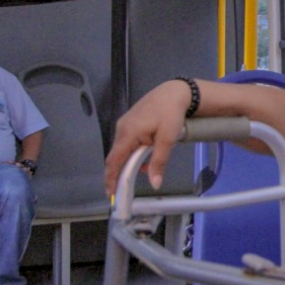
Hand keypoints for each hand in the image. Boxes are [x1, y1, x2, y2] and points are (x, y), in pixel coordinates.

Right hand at [105, 79, 192, 194]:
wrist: (174, 92)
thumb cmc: (171, 113)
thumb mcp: (167, 139)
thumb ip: (159, 162)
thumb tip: (155, 184)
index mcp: (128, 133)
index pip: (114, 160)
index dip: (111, 178)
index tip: (110, 193)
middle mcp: (122, 129)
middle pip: (116, 156)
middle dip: (120, 173)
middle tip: (124, 189)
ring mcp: (125, 124)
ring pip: (122, 149)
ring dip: (130, 162)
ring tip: (143, 170)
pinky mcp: (130, 122)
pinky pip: (127, 142)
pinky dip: (133, 153)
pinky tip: (146, 157)